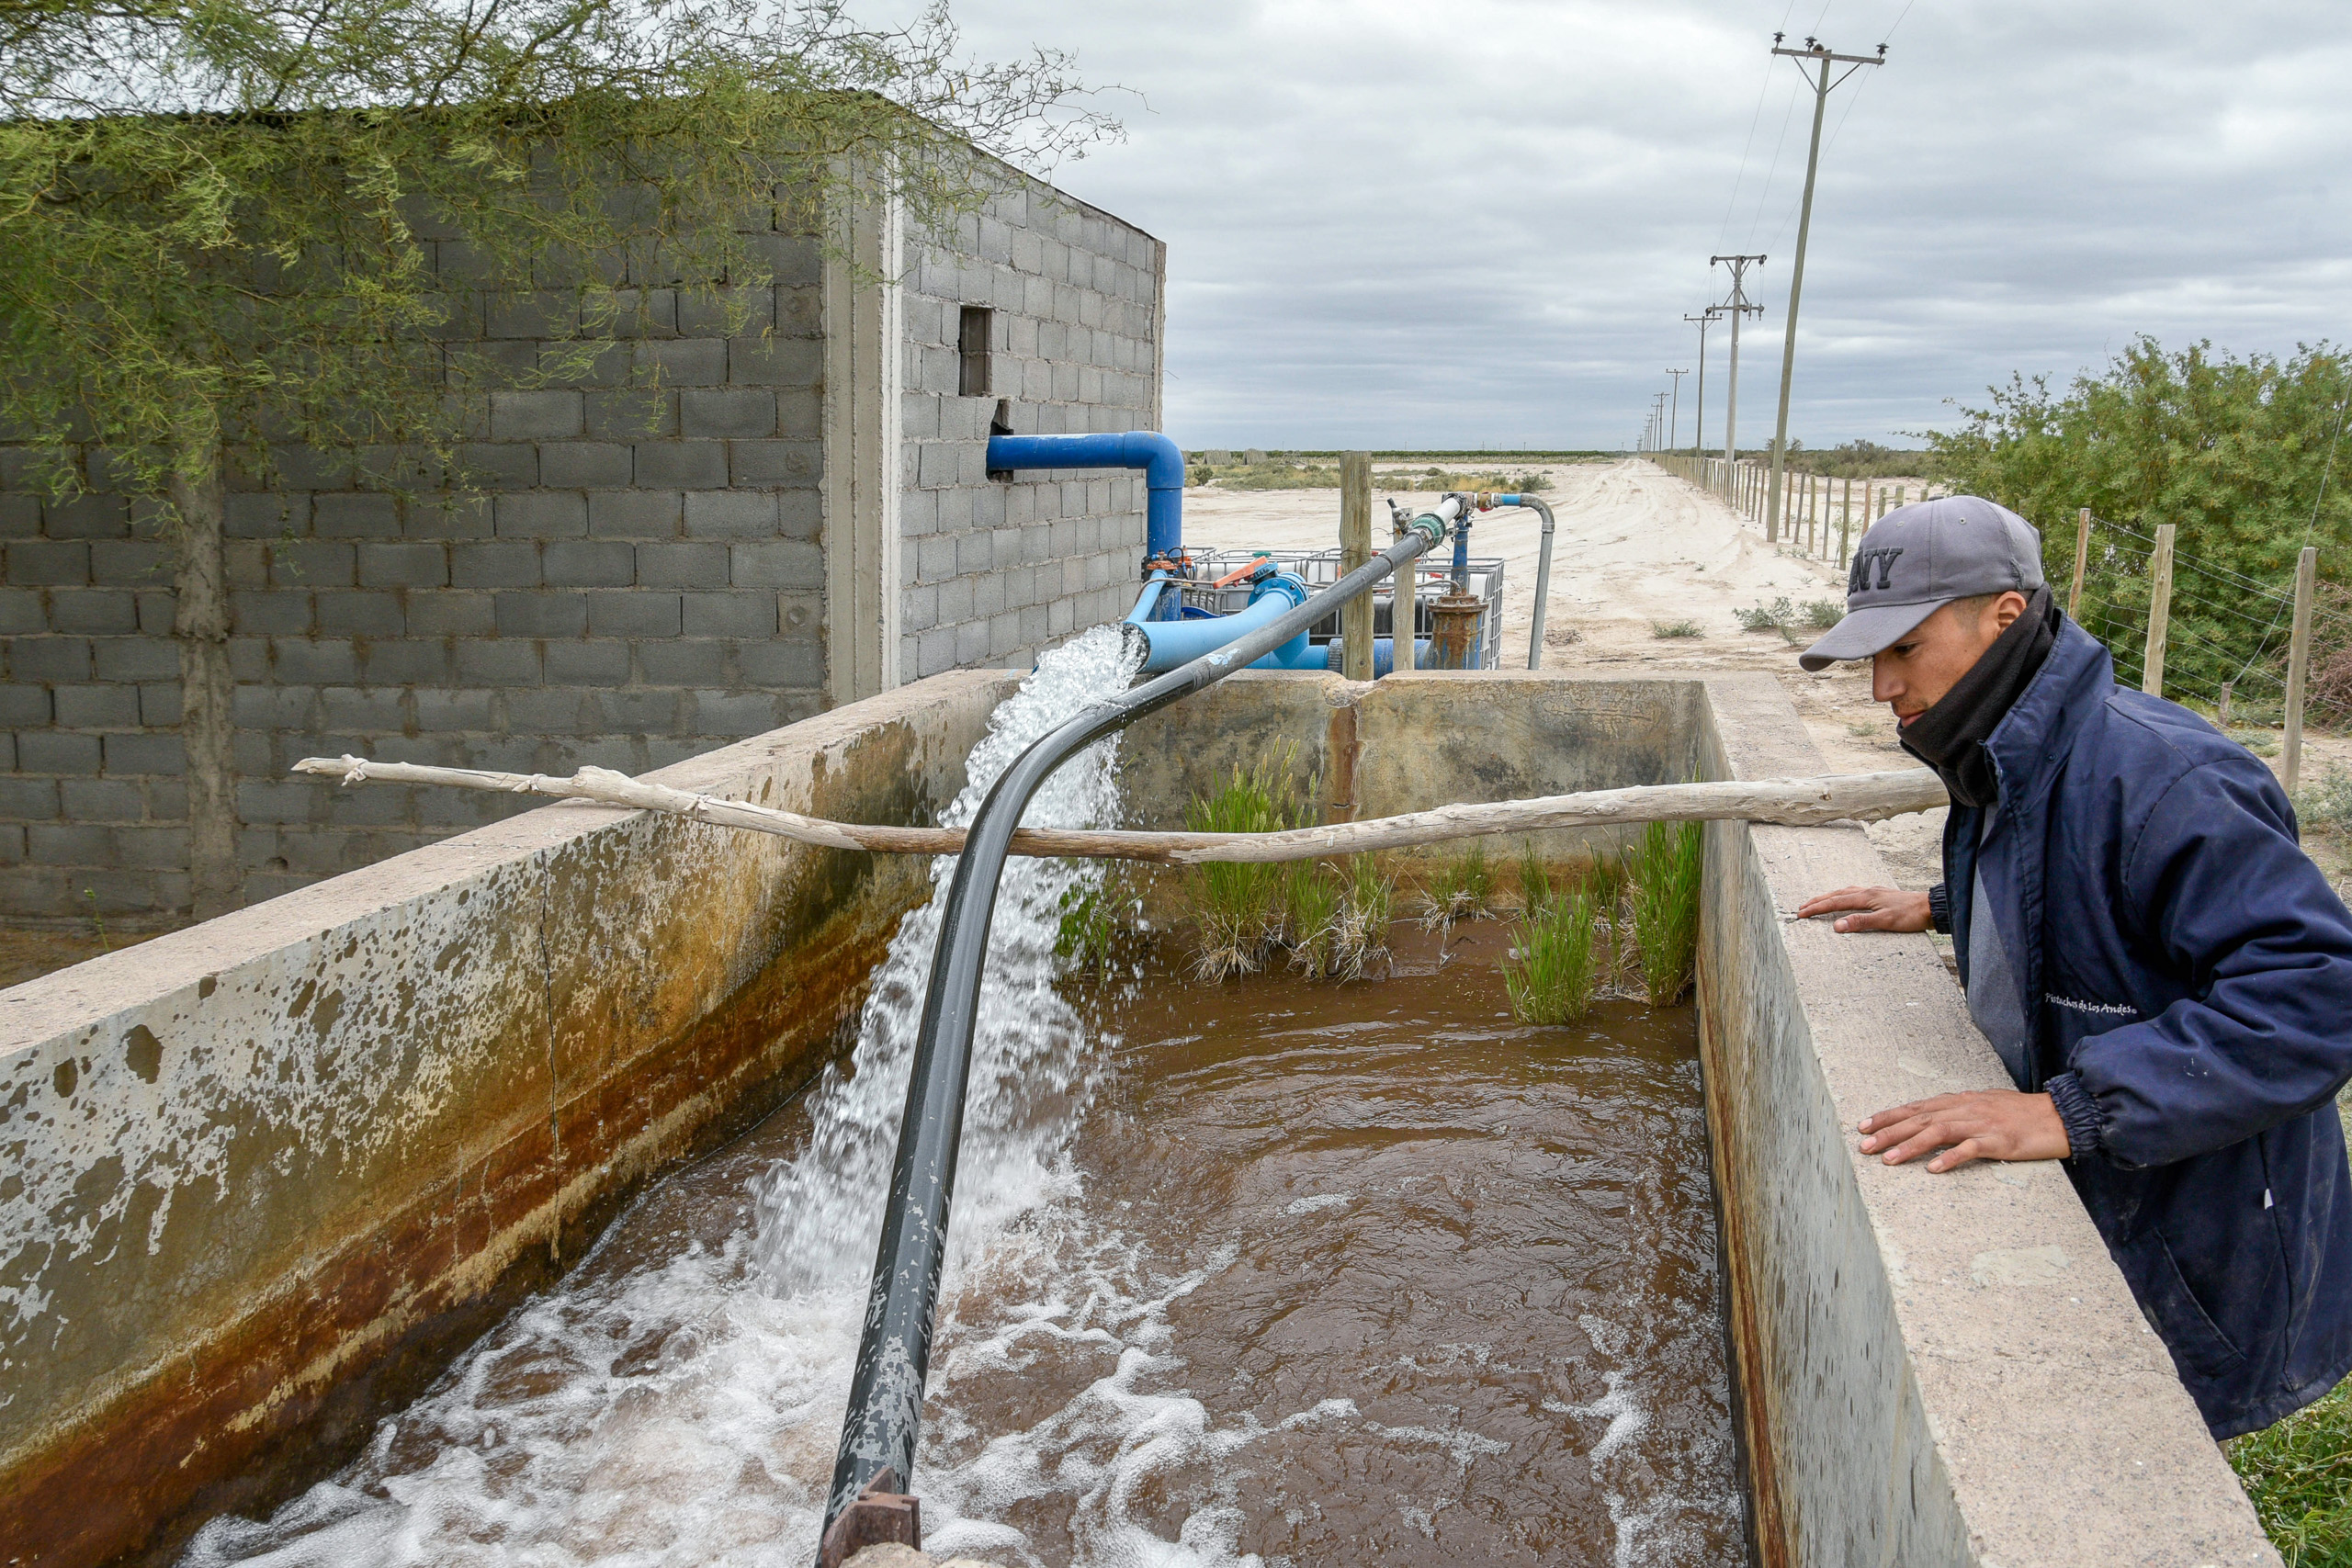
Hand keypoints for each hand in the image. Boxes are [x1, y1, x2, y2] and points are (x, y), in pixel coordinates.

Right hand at [1797, 885, 1931, 932]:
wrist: (1930, 907)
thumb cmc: (1910, 915)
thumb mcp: (1885, 921)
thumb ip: (1860, 922)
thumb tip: (1837, 925)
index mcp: (1866, 896)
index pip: (1835, 902)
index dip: (1817, 908)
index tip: (1801, 913)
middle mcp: (1868, 891)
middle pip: (1836, 894)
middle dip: (1818, 901)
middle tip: (1802, 907)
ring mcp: (1874, 892)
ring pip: (1845, 892)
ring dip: (1829, 897)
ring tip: (1818, 902)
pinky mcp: (1880, 896)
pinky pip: (1854, 893)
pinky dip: (1843, 896)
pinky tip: (1845, 899)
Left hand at [1857, 1091, 2069, 1172]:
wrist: (2059, 1115)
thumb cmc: (2021, 1113)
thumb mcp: (1984, 1106)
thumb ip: (1958, 1111)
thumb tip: (1932, 1118)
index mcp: (1960, 1101)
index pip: (1916, 1107)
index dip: (1888, 1116)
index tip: (1863, 1126)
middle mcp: (1965, 1109)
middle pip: (1919, 1119)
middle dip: (1888, 1132)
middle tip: (1863, 1146)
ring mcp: (1981, 1124)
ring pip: (1938, 1132)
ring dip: (1910, 1146)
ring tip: (1888, 1160)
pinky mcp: (1999, 1141)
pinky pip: (1970, 1149)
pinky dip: (1950, 1158)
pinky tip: (1933, 1169)